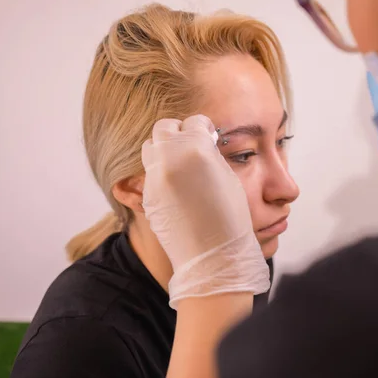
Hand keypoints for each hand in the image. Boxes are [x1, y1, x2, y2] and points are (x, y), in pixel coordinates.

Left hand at [142, 116, 269, 307]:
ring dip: (164, 150)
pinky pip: (150, 173)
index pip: (194, 121)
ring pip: (151, 148)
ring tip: (181, 165)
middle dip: (179, 133)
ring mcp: (154, 177)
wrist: (214, 256)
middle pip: (165, 128)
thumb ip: (210, 154)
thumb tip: (202, 143)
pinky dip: (162, 173)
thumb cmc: (230, 218)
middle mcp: (169, 157)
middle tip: (192, 146)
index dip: (204, 128)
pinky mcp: (147, 195)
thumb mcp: (227, 177)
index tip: (208, 135)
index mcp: (194, 148)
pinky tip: (178, 188)